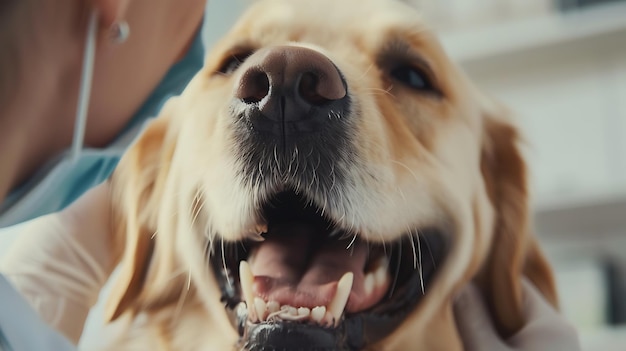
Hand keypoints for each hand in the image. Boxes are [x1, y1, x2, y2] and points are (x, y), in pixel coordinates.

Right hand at [453, 279, 580, 350]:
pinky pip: (527, 344)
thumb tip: (459, 285)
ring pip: (520, 328)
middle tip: (457, 312)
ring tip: (468, 332)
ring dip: (495, 330)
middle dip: (487, 310)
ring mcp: (561, 350)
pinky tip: (487, 345)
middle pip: (516, 306)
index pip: (514, 284)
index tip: (458, 285)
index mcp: (552, 323)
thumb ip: (472, 318)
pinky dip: (506, 344)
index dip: (484, 283)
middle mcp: (563, 333)